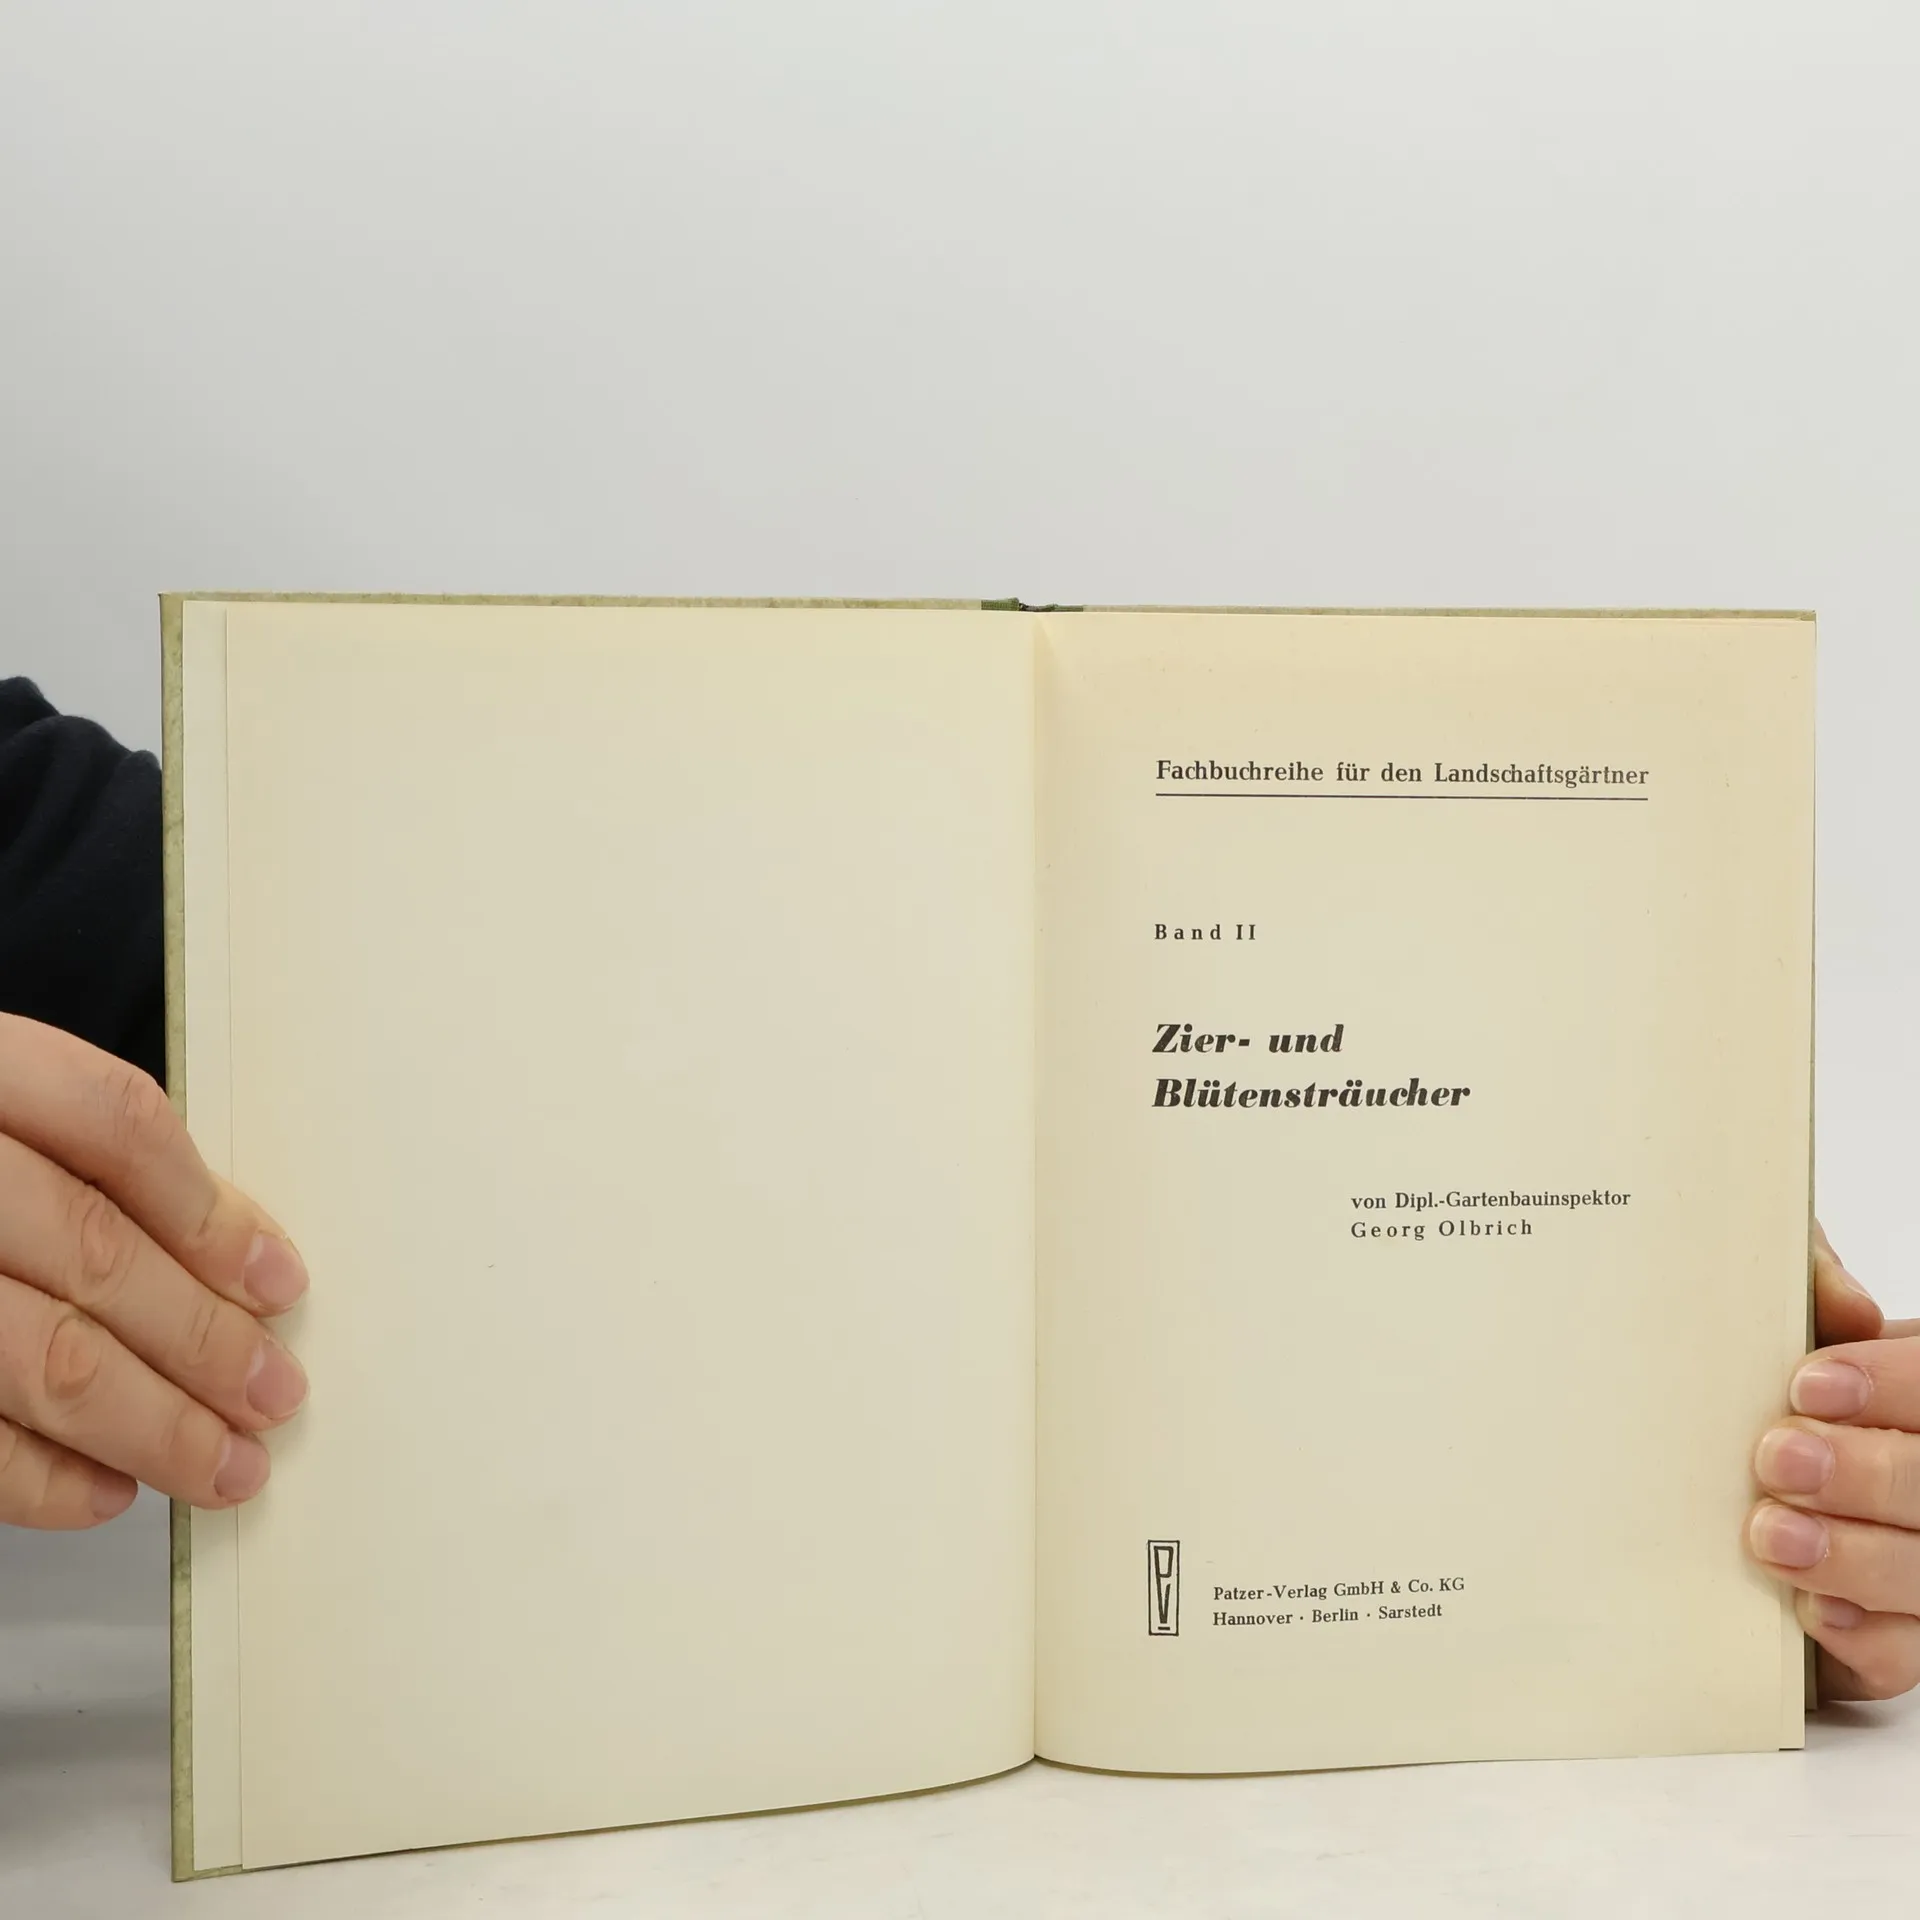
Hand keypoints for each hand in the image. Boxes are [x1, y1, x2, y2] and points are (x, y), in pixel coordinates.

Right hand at [0, 1014, 307, 1527]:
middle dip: (204, 1338)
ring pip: (44, 1356)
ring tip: (225, 1463)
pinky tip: (110, 1489)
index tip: (279, 1282)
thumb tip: (236, 1258)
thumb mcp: (2, 1111)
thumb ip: (93, 1164)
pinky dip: (43, 1478)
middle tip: (274, 1394)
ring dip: (152, 1425)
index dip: (209, 1212)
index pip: (116, 1126)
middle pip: (95, 1252)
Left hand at [1748, 1222, 1919, 1699]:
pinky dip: (1860, 1638)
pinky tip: (1809, 1612)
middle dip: (1866, 1475)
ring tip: (1771, 1535)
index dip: (1892, 1386)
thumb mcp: (1798, 1318)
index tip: (1808, 1384)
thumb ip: (1809, 1284)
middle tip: (1777, 1459)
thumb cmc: (1791, 1389)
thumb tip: (1842, 1303)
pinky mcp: (1902, 1633)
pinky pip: (1904, 1656)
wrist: (1772, 1453)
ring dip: (1853, 1558)